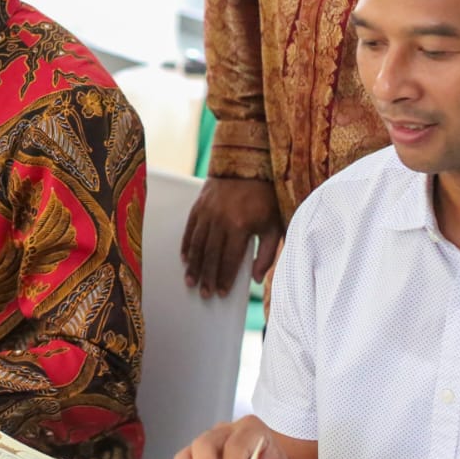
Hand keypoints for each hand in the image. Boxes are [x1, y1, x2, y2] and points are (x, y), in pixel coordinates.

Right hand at [181, 176, 280, 297]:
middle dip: (207, 277)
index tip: (221, 293)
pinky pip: (189, 229)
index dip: (224, 278)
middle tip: (204, 293)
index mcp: (241, 226)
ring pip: (197, 245)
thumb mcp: (274, 226)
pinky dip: (186, 245)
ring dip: (193, 266)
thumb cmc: (264, 198)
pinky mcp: (199, 205)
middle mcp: (220, 220)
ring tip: (191, 282)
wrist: (247, 165)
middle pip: (211, 256)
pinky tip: (185, 259)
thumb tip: (258, 279)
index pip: (230, 259)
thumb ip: (268, 254)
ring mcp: (207, 212)